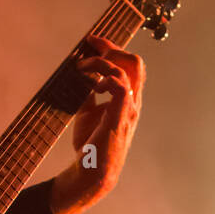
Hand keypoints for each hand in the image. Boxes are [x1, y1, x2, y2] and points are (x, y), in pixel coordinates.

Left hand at [51, 34, 144, 213]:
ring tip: (82, 67)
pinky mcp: (119, 117)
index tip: (93, 42)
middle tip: (91, 45)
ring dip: (101, 62)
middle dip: (112, 47)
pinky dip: (104, 78)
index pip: (131, 65)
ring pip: (128, 70)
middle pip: (135, 62)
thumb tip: (79, 78)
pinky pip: (119, 86)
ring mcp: (129, 109)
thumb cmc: (91, 145)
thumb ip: (88, 96)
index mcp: (128, 99)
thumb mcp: (87, 113)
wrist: (92, 171)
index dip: (113, 48)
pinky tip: (93, 86)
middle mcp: (133, 101)